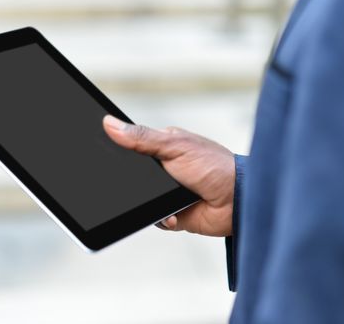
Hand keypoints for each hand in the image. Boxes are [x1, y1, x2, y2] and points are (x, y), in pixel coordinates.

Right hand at [103, 115, 234, 236]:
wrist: (238, 200)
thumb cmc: (214, 165)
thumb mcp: (174, 145)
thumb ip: (141, 138)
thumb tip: (110, 124)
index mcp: (162, 148)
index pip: (131, 148)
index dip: (119, 151)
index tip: (105, 154)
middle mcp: (163, 170)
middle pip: (133, 177)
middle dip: (133, 182)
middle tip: (141, 182)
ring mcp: (166, 193)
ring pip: (140, 200)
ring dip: (148, 202)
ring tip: (164, 199)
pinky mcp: (172, 213)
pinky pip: (154, 218)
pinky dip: (162, 218)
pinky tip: (174, 212)